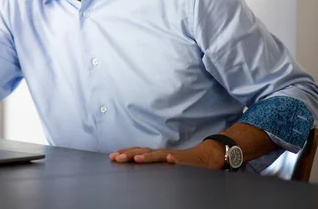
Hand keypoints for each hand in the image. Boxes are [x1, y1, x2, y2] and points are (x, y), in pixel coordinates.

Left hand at [109, 140, 225, 168]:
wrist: (205, 157)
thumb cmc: (182, 162)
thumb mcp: (163, 164)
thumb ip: (151, 165)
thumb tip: (133, 164)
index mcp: (155, 155)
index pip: (137, 152)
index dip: (125, 153)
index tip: (112, 156)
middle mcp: (162, 154)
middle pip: (144, 151)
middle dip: (129, 154)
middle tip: (116, 158)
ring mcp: (174, 156)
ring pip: (159, 155)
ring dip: (148, 156)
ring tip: (137, 158)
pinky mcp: (186, 161)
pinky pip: (180, 160)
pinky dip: (175, 159)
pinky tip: (170, 160)